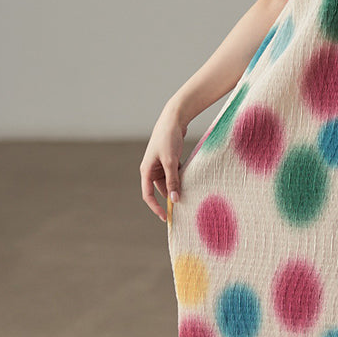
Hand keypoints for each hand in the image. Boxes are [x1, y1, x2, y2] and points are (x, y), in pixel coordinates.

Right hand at [140, 101, 188, 222]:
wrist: (174, 119)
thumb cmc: (168, 138)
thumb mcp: (171, 161)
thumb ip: (173, 180)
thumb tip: (175, 199)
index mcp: (146, 170)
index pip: (148, 195)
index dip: (156, 208)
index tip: (166, 218)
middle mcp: (151, 169)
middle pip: (161, 190)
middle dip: (171, 197)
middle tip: (185, 208)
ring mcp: (160, 165)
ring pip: (169, 182)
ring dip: (178, 187)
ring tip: (190, 194)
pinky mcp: (169, 160)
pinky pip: (175, 174)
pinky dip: (182, 179)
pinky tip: (191, 182)